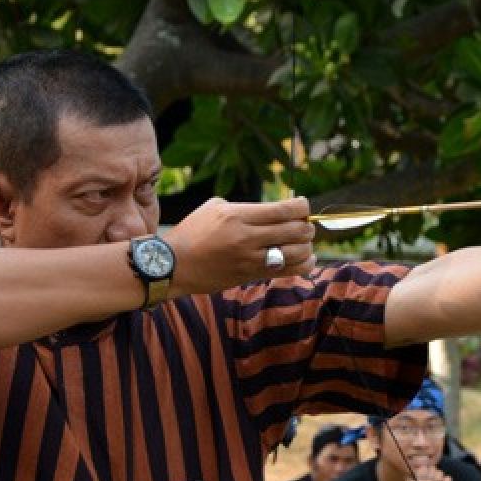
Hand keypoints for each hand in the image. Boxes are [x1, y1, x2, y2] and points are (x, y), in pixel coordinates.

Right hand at [164, 197, 316, 295]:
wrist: (173, 265)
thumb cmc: (192, 232)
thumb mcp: (213, 208)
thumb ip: (243, 207)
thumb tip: (270, 210)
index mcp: (237, 215)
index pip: (282, 210)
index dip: (302, 207)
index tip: (303, 205)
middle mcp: (246, 237)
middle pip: (294, 230)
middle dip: (307, 226)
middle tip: (305, 225)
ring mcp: (250, 258)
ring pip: (295, 252)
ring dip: (307, 246)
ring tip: (306, 242)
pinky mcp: (251, 275)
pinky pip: (287, 271)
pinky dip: (303, 264)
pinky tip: (308, 259)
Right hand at [406, 464, 450, 480]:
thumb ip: (411, 478)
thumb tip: (416, 466)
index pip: (423, 468)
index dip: (424, 469)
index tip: (424, 473)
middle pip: (432, 469)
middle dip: (431, 472)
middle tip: (431, 478)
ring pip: (440, 473)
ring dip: (438, 476)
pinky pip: (448, 479)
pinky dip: (446, 480)